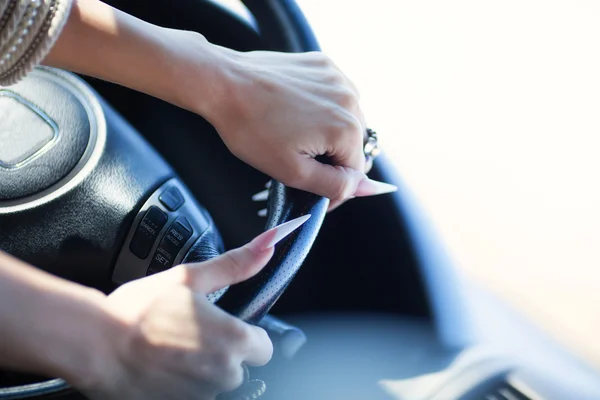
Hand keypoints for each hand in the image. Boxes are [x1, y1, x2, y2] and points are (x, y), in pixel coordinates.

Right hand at [81, 216, 309, 399]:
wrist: (94, 343)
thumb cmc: (139, 311)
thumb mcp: (189, 279)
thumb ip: (233, 266)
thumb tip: (267, 245)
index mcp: (234, 340)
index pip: (264, 347)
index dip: (247, 336)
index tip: (224, 326)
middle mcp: (223, 374)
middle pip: (240, 367)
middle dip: (223, 354)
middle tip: (191, 335)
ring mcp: (200, 396)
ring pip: (215, 384)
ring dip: (201, 371)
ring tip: (171, 350)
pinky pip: (191, 395)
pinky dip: (181, 385)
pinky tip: (161, 368)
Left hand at [175, 40, 396, 205]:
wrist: (222, 83)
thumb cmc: (250, 129)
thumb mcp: (292, 171)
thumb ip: (335, 184)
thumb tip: (369, 188)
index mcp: (347, 129)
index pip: (355, 173)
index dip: (332, 189)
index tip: (309, 191)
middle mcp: (351, 100)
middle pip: (353, 146)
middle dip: (330, 160)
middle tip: (296, 162)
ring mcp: (338, 78)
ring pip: (346, 121)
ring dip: (328, 135)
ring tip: (294, 136)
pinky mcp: (324, 65)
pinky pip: (335, 97)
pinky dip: (322, 110)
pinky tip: (296, 113)